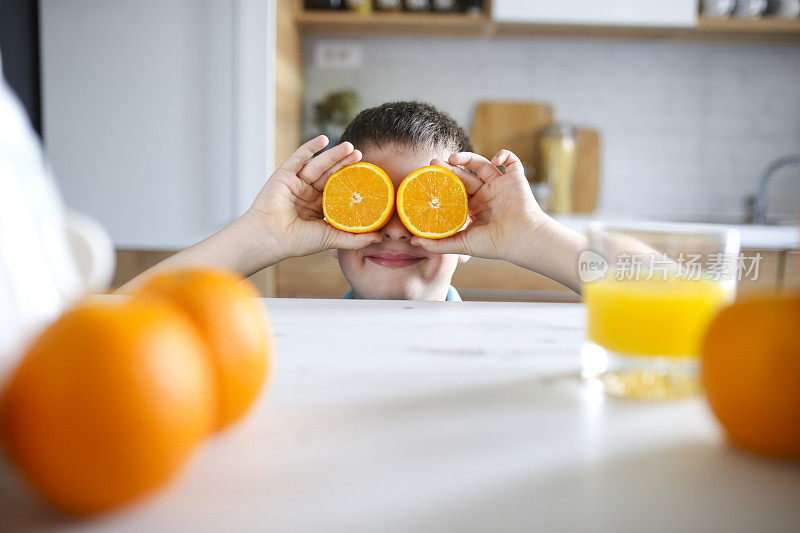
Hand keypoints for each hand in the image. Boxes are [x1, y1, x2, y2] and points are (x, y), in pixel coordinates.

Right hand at [245, 135, 381, 262]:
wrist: (270, 238)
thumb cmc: (297, 241)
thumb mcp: (332, 239)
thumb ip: (355, 238)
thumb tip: (381, 237)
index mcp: (318, 207)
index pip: (339, 190)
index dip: (352, 181)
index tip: (368, 174)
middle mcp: (308, 194)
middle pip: (330, 174)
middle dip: (345, 163)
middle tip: (360, 154)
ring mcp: (296, 183)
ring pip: (318, 165)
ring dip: (333, 154)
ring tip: (349, 146)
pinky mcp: (284, 175)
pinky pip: (298, 158)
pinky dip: (310, 147)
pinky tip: (324, 139)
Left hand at [410, 149, 544, 264]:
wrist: (521, 239)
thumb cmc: (495, 244)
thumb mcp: (462, 244)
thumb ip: (438, 243)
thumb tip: (413, 241)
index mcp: (475, 208)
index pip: (455, 191)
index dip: (443, 183)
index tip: (428, 179)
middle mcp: (487, 195)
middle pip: (465, 175)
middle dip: (449, 168)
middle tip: (433, 162)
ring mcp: (501, 185)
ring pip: (483, 164)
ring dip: (468, 158)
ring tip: (454, 158)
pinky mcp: (516, 178)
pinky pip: (511, 160)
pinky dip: (504, 154)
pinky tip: (495, 159)